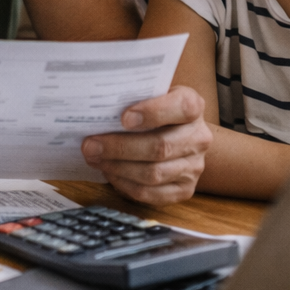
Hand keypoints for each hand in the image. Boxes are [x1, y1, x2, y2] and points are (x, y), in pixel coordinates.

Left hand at [82, 86, 210, 204]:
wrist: (175, 136)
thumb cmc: (153, 112)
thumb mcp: (148, 96)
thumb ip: (132, 97)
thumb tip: (97, 107)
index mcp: (193, 106)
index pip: (182, 107)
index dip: (153, 112)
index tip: (124, 118)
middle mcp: (198, 137)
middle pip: (160, 146)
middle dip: (119, 147)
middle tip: (90, 145)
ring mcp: (194, 166)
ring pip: (153, 173)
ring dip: (117, 167)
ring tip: (94, 158)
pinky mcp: (185, 189)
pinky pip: (150, 193)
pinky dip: (124, 185)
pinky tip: (109, 173)